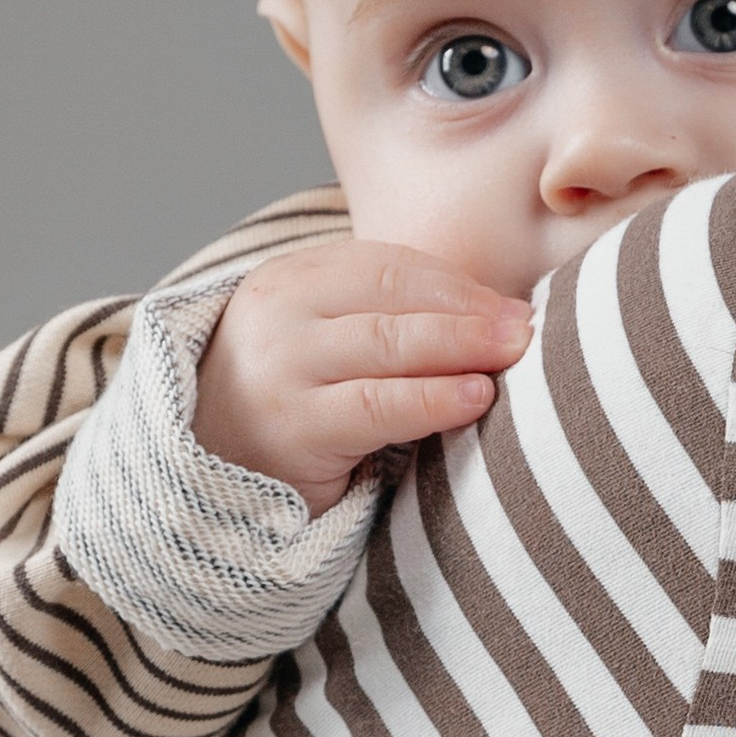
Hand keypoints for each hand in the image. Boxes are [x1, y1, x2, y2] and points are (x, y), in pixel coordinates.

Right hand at [193, 241, 531, 514]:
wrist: (209, 472)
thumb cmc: (294, 403)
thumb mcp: (330, 342)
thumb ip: (394, 318)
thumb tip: (506, 314)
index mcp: (290, 278)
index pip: (388, 264)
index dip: (457, 284)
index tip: (510, 305)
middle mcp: (277, 314)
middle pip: (392, 298)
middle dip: (469, 313)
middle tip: (525, 329)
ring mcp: (278, 368)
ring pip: (387, 345)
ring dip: (459, 348)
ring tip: (511, 357)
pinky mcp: (290, 427)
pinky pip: (377, 407)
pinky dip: (434, 399)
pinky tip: (475, 398)